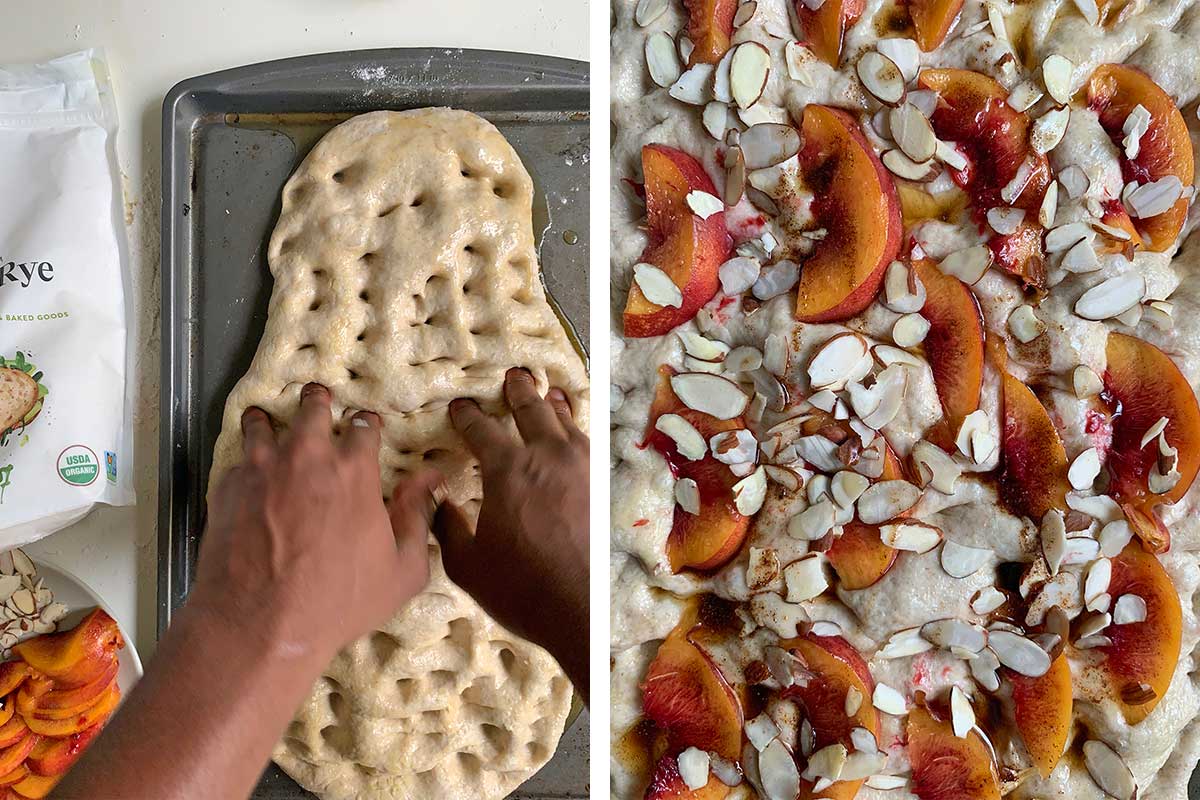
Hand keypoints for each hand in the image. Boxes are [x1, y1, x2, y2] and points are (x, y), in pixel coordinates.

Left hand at [192, 383, 440, 664]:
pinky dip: (243, 460)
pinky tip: (244, 470)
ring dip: (269, 419)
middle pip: (312, 410)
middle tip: (317, 398)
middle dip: (317, 401)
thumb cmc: (339, 601)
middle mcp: (307, 458)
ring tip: (266, 418)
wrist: (259, 622)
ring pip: (264, 424)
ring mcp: (262, 469)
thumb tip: (431, 479)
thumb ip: (418, 517)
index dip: (366, 425)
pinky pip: (236, 460)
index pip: (363, 427)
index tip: (364, 426)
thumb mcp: (402, 570)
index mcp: (354, 472)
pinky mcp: (228, 488)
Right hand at [435, 368, 588, 696]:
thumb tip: (437, 503)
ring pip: (566, 422)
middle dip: (518, 391)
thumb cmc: (519, 588)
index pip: (482, 428)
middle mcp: (548, 457)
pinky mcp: (603, 487)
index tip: (460, 406)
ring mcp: (583, 469)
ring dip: (553, 405)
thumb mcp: (466, 563)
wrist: (581, 612)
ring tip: (549, 394)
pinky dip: (577, 432)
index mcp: (509, 469)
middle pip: (532, 409)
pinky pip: (587, 445)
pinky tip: (575, 436)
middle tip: (514, 377)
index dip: (468, 415)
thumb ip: (448, 526)